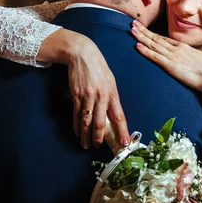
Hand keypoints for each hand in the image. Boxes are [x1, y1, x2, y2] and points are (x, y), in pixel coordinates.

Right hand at [66, 34, 129, 148]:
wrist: (82, 55)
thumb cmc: (99, 68)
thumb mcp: (111, 81)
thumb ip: (112, 97)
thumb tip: (113, 114)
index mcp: (113, 93)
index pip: (119, 116)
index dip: (122, 130)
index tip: (125, 142)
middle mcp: (101, 96)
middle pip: (100, 122)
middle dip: (99, 138)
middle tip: (98, 147)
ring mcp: (88, 96)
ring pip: (87, 121)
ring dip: (86, 135)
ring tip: (86, 145)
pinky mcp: (76, 95)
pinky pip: (77, 114)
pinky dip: (77, 125)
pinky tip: (78, 132)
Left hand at [131, 20, 201, 91]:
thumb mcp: (198, 59)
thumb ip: (190, 58)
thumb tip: (187, 60)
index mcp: (183, 47)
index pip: (164, 39)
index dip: (152, 33)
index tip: (143, 28)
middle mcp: (177, 49)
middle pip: (156, 38)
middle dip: (143, 30)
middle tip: (133, 23)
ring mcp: (173, 56)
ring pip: (153, 44)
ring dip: (141, 37)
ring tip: (131, 30)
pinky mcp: (171, 66)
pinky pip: (155, 56)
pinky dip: (145, 50)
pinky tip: (137, 45)